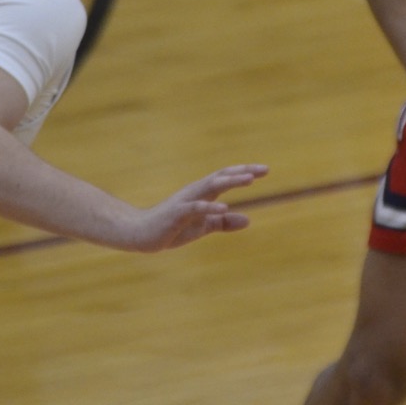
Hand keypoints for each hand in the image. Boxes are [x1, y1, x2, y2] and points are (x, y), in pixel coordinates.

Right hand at [125, 164, 268, 250]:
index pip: (225, 177)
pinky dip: (209, 206)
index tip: (265, 170)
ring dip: (230, 181)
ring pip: (210, 186)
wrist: (140, 234)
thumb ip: (223, 222)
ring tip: (249, 180)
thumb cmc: (171, 228)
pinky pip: (194, 207)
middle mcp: (195, 192)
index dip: (244, 172)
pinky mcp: (176, 214)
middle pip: (221, 177)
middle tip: (264, 170)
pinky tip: (223, 207)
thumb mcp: (202, 227)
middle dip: (242, 172)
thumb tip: (248, 220)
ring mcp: (185, 201)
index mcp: (202, 193)